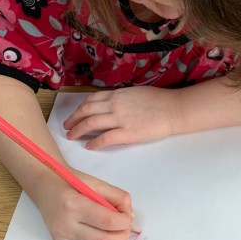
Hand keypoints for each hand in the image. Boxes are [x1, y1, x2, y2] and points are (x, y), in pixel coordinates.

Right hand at [33, 169, 132, 239]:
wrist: (46, 188)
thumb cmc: (71, 183)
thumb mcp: (96, 183)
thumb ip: (117, 197)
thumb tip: (130, 217)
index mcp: (73, 204)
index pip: (107, 221)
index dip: (124, 222)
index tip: (129, 217)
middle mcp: (65, 224)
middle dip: (121, 237)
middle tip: (127, 228)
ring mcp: (62, 237)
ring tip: (116, 230)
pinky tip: (101, 232)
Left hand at [63, 87, 180, 149]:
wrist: (173, 109)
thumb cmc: (158, 101)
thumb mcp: (135, 93)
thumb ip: (121, 98)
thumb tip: (111, 103)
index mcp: (117, 94)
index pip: (91, 100)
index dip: (79, 108)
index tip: (74, 115)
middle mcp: (114, 105)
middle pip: (86, 111)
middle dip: (73, 119)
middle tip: (67, 127)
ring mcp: (120, 118)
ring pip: (91, 123)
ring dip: (78, 130)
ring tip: (72, 136)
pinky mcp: (127, 133)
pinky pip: (105, 138)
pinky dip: (94, 143)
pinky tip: (89, 146)